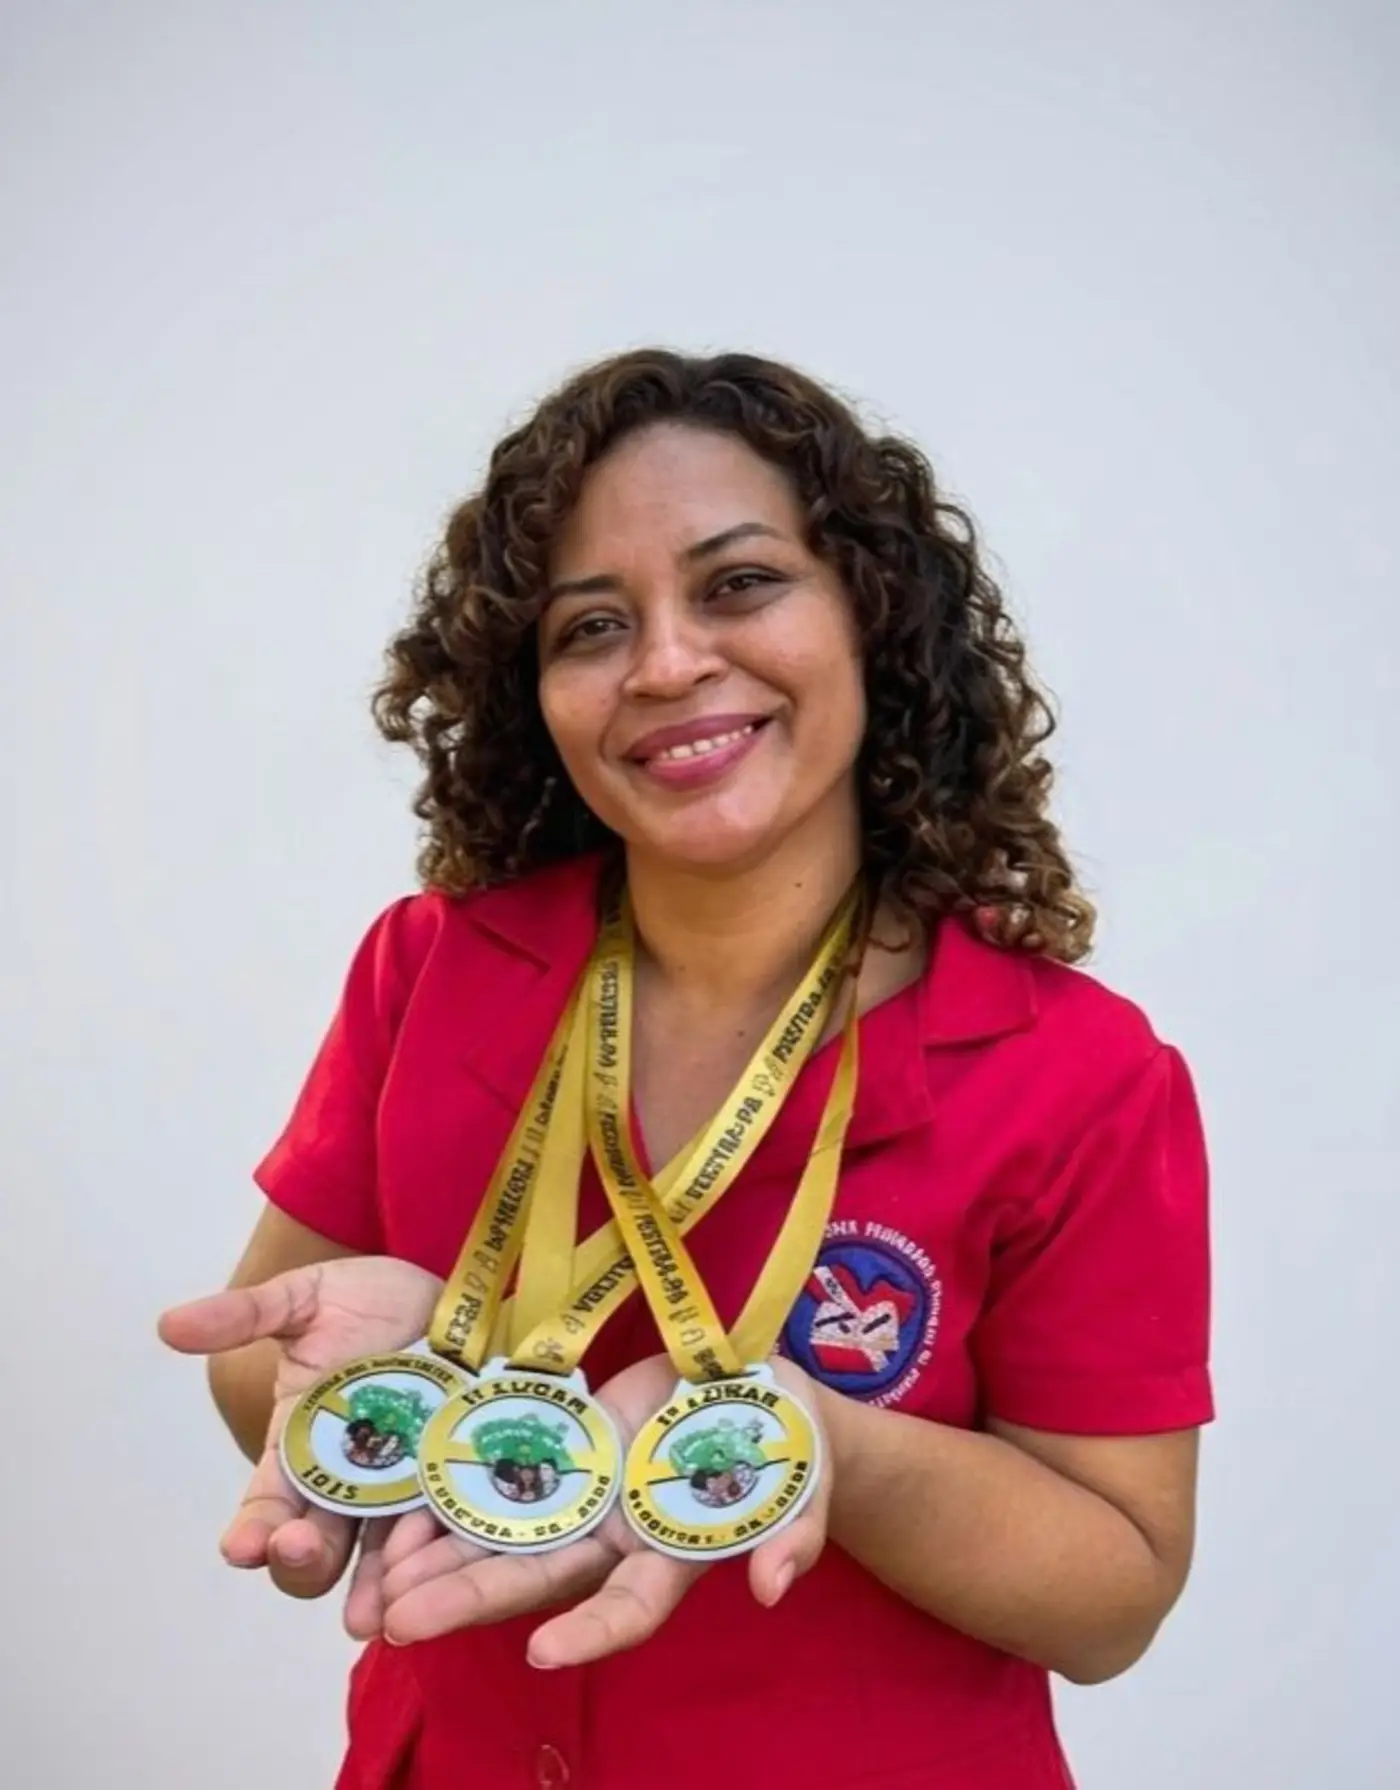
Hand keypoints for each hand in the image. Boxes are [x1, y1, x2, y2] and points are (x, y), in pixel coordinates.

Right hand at [158, 1257, 441, 1606]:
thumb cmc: (369, 1301)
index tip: (241, 1545)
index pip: (265, 1507)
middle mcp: (346, 1486)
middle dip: (303, 1561)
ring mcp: (403, 1491)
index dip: (251, 1530)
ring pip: (379, 1561)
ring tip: (373, 1608)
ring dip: (371, 1588)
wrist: (447, 1295)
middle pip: (315, 1550)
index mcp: (296, 1453)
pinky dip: (436, 1559)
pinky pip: (445, 1534)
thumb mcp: (305, 1300)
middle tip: (303, 1552)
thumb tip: (170, 1323)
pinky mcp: (457, 1485)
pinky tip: (437, 1575)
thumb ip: (245, 1316)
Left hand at [376, 1353, 833, 1667]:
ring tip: (373, 1591)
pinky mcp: (564, 1446)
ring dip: (440, 1563)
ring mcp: (584, 1494)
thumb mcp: (806, 1483)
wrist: (761, 1386)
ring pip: (503, 1539)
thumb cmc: (791, 1442)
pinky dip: (449, 1503)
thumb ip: (794, 1533)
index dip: (590, 1631)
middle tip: (397, 1625)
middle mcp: (615, 1537)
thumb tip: (774, 1586)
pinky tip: (396, 1523)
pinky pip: (499, 1479)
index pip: (629, 1606)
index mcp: (672, 1554)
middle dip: (469, 1602)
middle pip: (537, 1580)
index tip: (541, 1652)